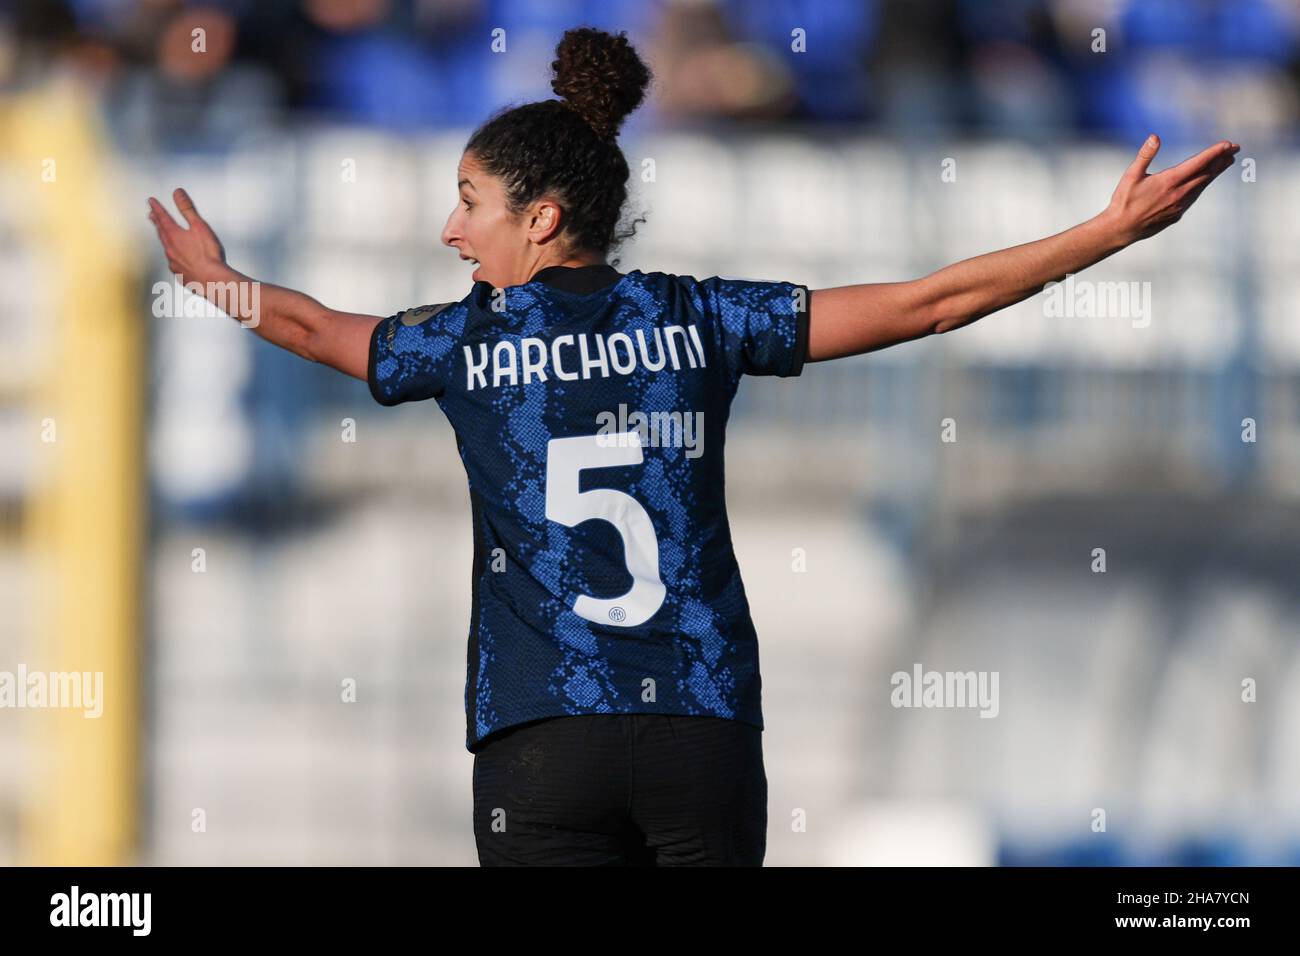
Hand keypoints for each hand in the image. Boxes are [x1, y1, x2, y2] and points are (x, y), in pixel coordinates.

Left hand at [147, 188, 226, 280]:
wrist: (212, 281)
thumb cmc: (208, 254)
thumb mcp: (199, 226)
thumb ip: (187, 209)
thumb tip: (177, 193)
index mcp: (174, 235)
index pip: (162, 217)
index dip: (157, 208)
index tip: (151, 201)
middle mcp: (170, 249)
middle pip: (161, 232)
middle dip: (157, 223)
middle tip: (151, 216)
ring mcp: (174, 263)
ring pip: (166, 248)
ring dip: (164, 240)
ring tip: (164, 235)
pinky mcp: (180, 275)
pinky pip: (174, 263)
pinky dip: (174, 257)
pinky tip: (177, 259)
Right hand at [1103, 135, 1239, 244]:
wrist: (1121, 229)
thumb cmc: (1124, 201)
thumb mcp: (1131, 175)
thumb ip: (1145, 155)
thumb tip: (1155, 137)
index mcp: (1169, 181)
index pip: (1198, 163)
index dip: (1215, 153)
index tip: (1229, 144)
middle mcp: (1179, 193)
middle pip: (1206, 173)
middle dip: (1222, 159)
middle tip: (1235, 148)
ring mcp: (1180, 205)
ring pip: (1203, 185)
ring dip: (1216, 172)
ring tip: (1227, 162)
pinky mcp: (1177, 214)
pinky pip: (1195, 196)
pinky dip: (1204, 185)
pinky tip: (1205, 181)